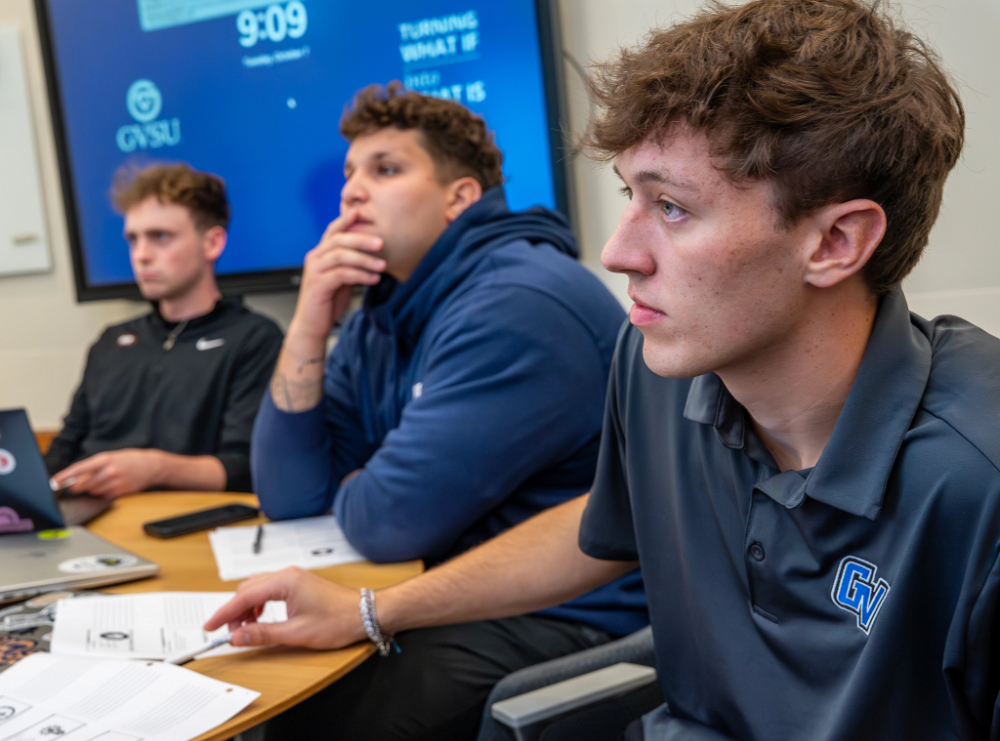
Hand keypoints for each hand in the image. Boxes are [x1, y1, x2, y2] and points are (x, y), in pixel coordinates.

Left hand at [51, 448, 164, 497]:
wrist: (152, 466)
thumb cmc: (129, 460)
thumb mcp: (111, 457)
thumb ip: (93, 467)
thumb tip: (75, 478)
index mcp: (104, 459)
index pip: (78, 469)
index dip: (64, 477)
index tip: (54, 482)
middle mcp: (109, 471)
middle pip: (82, 484)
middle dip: (79, 485)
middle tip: (82, 482)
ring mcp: (115, 483)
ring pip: (92, 491)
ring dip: (92, 488)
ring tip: (104, 480)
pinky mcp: (120, 492)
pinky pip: (102, 496)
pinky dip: (102, 492)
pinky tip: (112, 485)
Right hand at [204, 567, 366, 648]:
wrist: (363, 614)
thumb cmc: (338, 620)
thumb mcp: (296, 633)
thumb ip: (263, 634)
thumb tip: (237, 636)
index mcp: (285, 582)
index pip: (244, 596)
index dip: (224, 613)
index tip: (209, 626)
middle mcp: (288, 575)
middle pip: (247, 589)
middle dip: (234, 611)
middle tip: (230, 633)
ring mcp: (293, 578)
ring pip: (257, 588)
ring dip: (247, 608)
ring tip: (245, 629)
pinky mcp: (298, 584)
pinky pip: (269, 590)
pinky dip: (259, 604)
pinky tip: (261, 619)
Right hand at [290, 209, 385, 340]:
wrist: (313, 325)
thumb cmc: (329, 301)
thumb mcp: (342, 277)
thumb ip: (350, 263)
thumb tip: (372, 251)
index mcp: (321, 254)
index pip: (333, 231)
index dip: (346, 220)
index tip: (362, 212)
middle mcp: (315, 258)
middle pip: (338, 240)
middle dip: (361, 239)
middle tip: (381, 242)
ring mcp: (315, 271)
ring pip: (340, 256)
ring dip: (364, 259)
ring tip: (382, 265)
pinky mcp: (318, 285)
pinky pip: (341, 274)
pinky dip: (360, 275)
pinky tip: (373, 278)